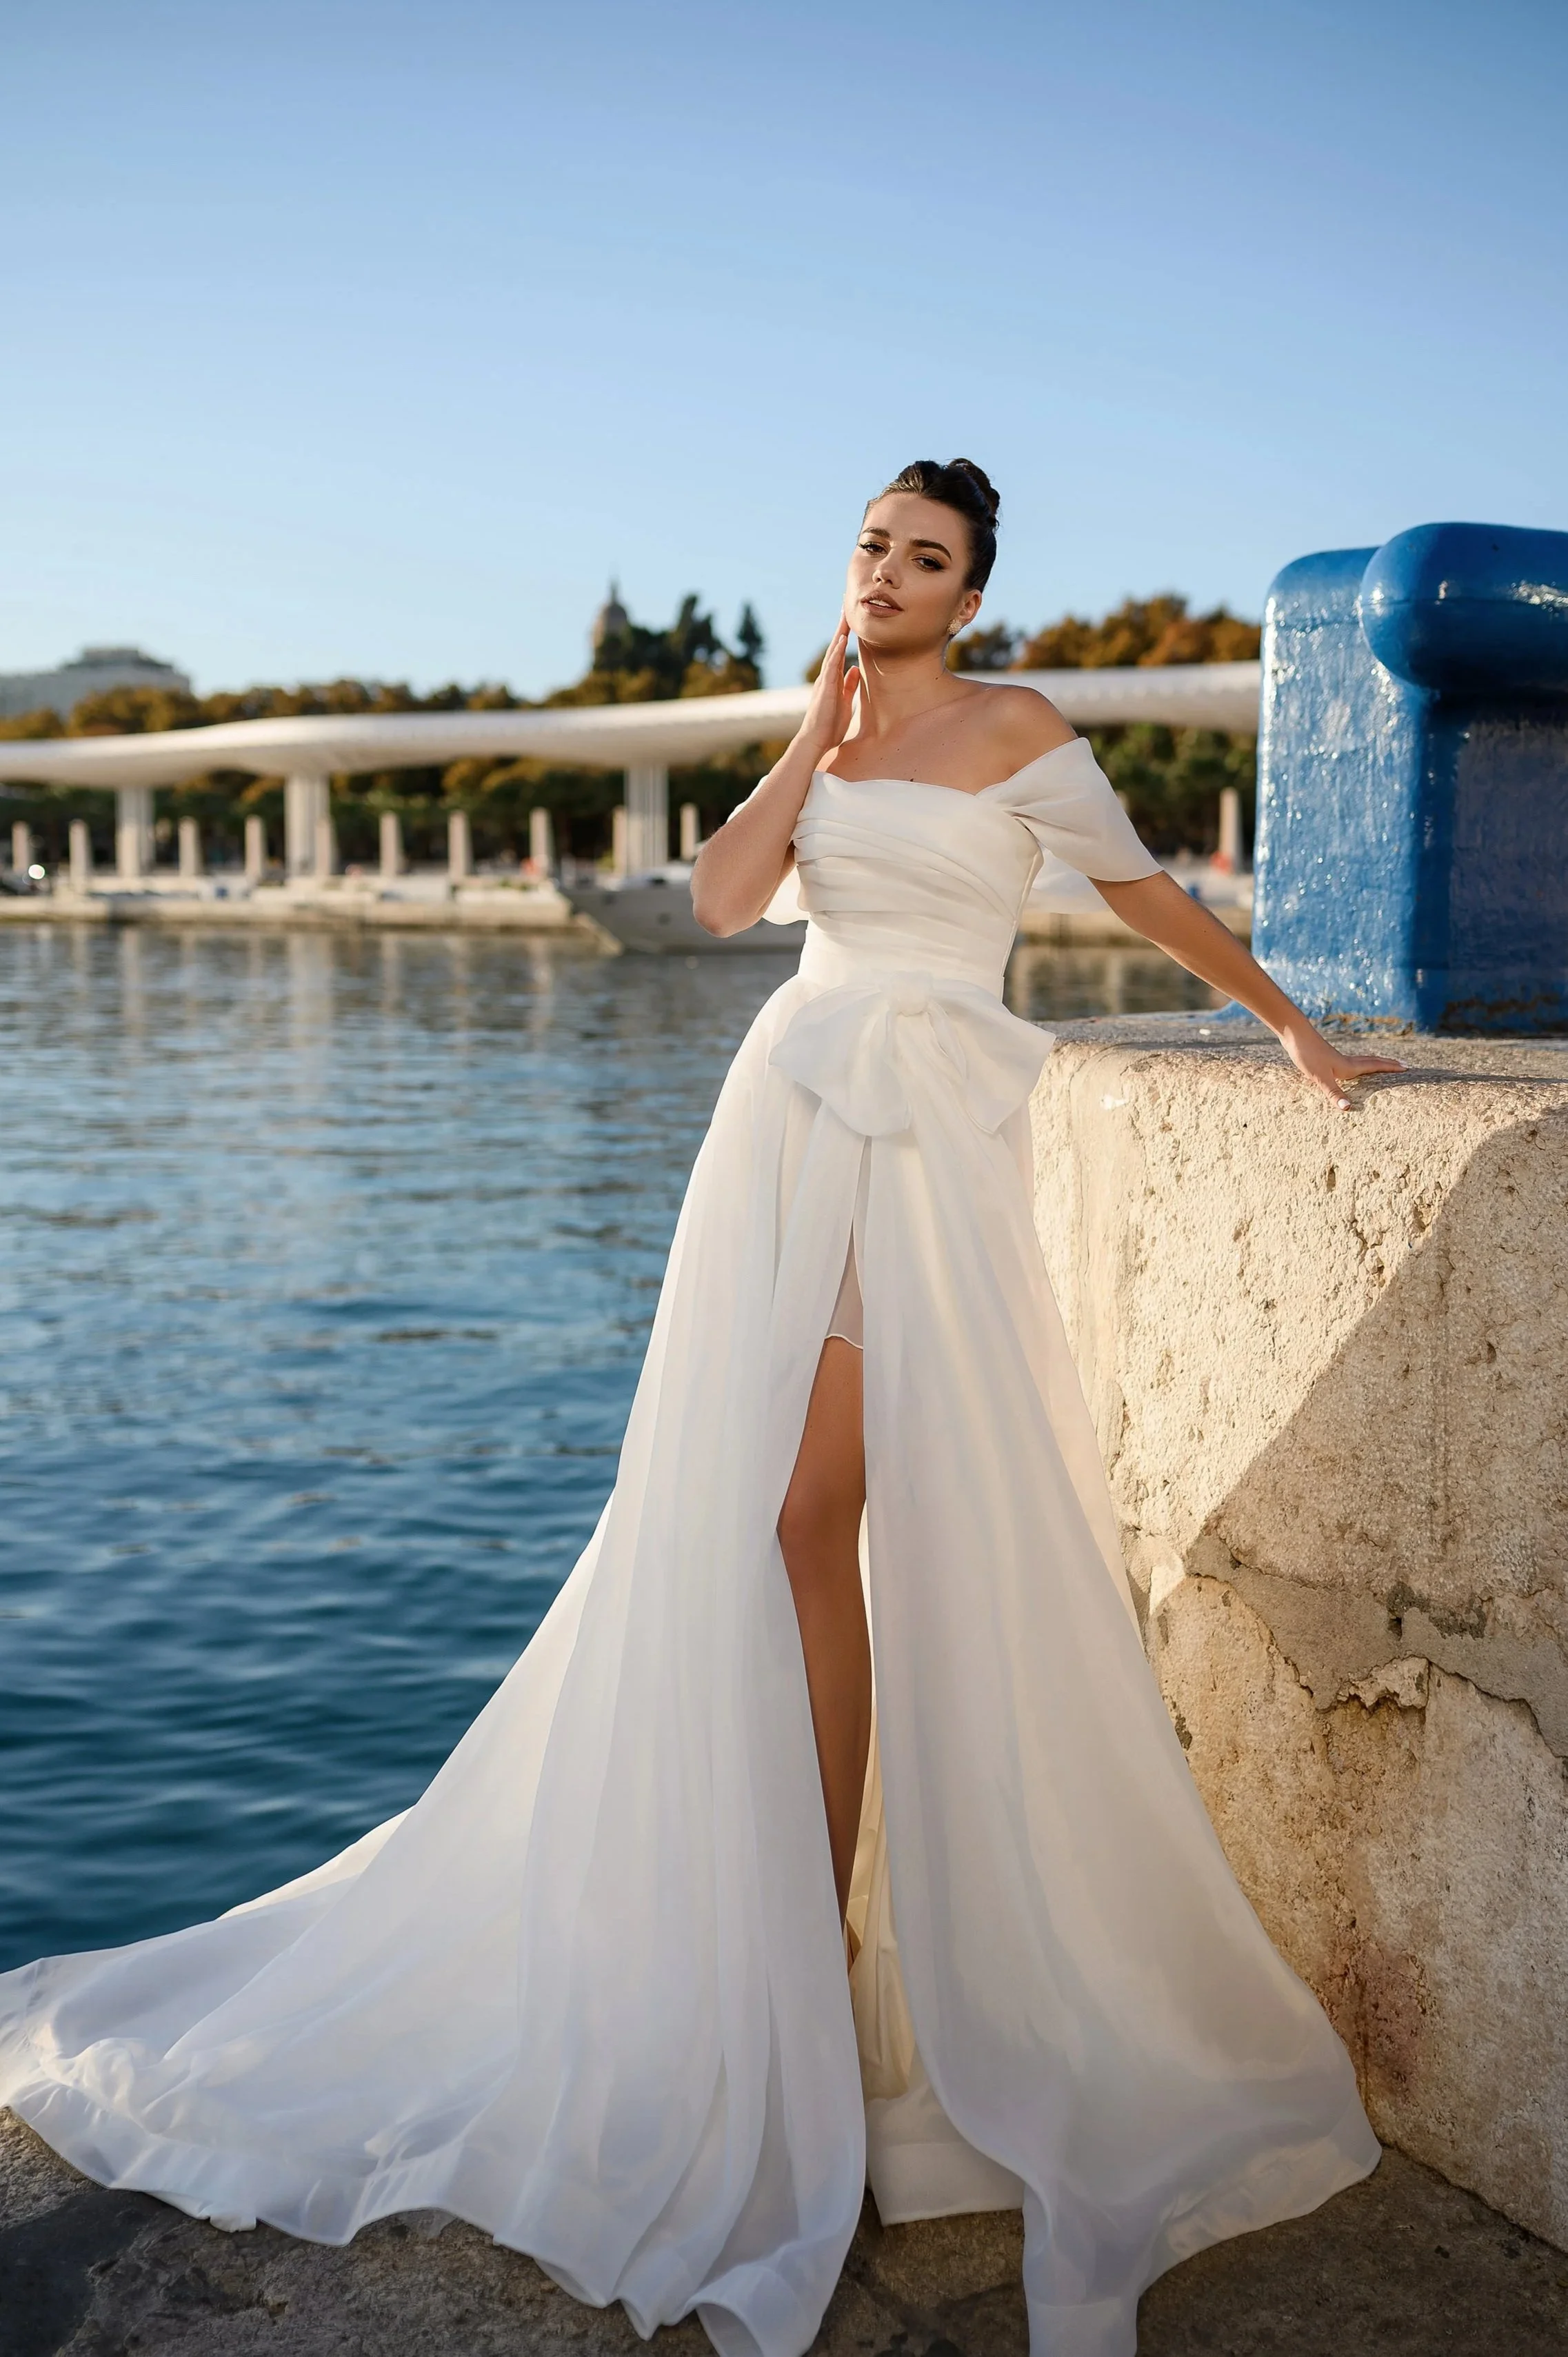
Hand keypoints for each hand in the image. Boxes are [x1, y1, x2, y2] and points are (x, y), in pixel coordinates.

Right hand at [799, 616, 860, 760]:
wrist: (816, 741)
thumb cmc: (829, 726)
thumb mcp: (844, 702)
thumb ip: (848, 686)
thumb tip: (854, 669)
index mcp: (832, 680)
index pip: (839, 653)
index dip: (845, 636)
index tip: (850, 620)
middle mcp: (827, 677)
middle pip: (835, 647)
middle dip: (841, 627)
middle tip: (845, 606)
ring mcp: (825, 681)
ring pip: (832, 652)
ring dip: (839, 633)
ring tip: (845, 615)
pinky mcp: (825, 688)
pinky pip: (831, 666)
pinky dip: (836, 652)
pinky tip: (842, 639)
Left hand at [1278, 1018, 1404, 1110]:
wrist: (1294, 1035)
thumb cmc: (1307, 1055)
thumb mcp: (1320, 1077)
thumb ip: (1334, 1093)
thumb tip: (1348, 1109)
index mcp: (1348, 1067)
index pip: (1375, 1067)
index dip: (1391, 1068)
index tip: (1407, 1067)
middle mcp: (1346, 1062)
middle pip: (1372, 1062)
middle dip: (1388, 1064)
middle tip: (1403, 1065)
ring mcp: (1336, 1059)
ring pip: (1362, 1061)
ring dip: (1375, 1063)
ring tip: (1384, 1066)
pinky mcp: (1327, 1058)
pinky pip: (1350, 1062)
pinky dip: (1359, 1065)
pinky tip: (1351, 1069)